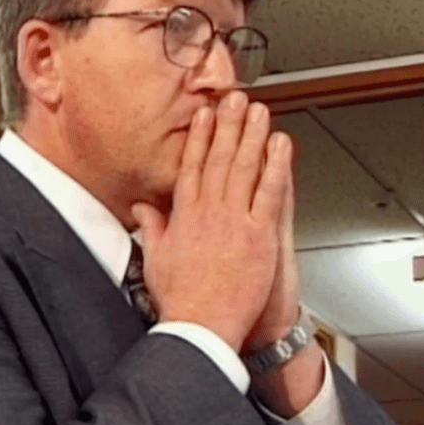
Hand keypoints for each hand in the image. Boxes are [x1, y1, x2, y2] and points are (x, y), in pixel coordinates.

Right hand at [130, 90, 291, 351]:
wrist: (200, 325)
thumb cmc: (181, 298)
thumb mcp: (155, 258)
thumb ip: (151, 227)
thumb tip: (141, 207)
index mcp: (184, 215)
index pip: (192, 166)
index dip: (200, 137)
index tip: (205, 115)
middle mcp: (208, 211)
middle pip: (219, 158)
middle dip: (228, 125)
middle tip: (235, 99)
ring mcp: (234, 220)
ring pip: (244, 168)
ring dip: (252, 136)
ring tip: (259, 111)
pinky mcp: (258, 235)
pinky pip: (269, 193)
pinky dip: (276, 167)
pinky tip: (282, 146)